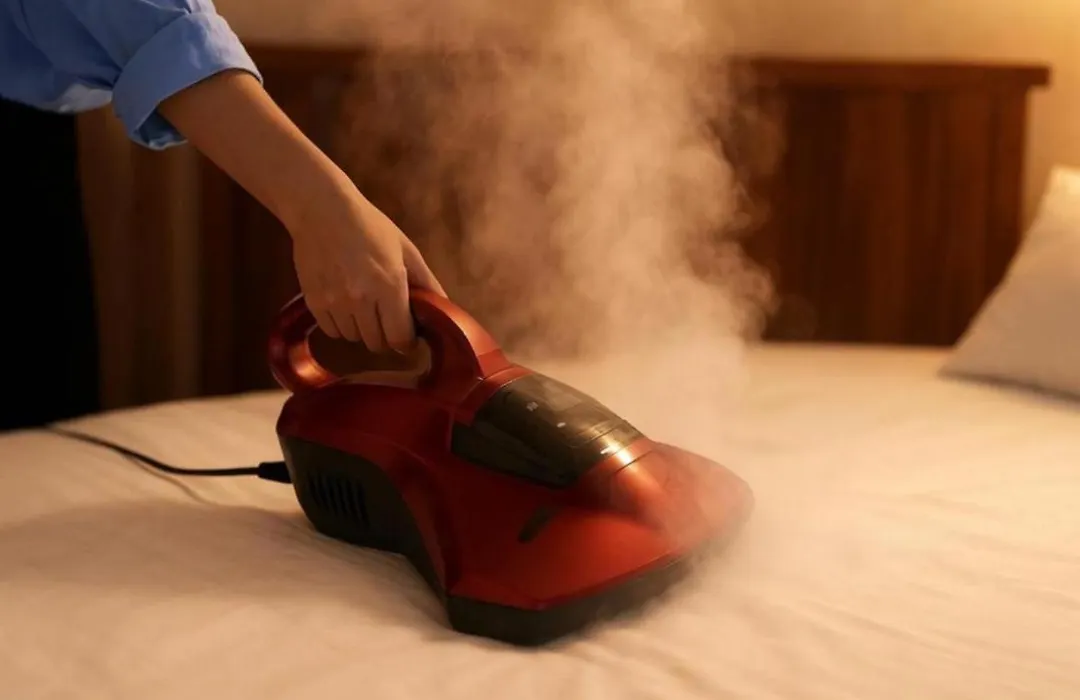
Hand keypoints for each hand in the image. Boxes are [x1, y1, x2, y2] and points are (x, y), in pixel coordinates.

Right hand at [290, 183, 444, 351]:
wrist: (323, 210)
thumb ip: (427, 282)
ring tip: (364, 309)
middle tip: (387, 320)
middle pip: (377, 343)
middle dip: (386, 337)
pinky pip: (332, 332)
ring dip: (362, 330)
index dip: (407, 342)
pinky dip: (340, 326)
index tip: (408, 336)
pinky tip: (345, 307)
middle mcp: (361, 298)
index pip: (399, 338)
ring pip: (353, 339)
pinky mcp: (313, 302)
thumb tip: (444, 309)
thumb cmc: (370, 227)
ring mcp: (334, 302)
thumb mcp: (406, 250)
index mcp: (389, 285)